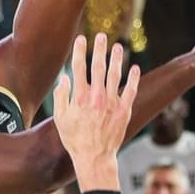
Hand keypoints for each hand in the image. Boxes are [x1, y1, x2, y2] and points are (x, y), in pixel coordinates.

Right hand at [52, 34, 139, 176]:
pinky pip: (130, 91)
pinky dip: (133, 79)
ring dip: (116, 59)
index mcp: (79, 98)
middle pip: (98, 67)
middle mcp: (97, 97)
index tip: (81, 38)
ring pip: (115, 75)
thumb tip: (65, 78)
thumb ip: (61, 96)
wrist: (94, 158)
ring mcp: (112, 103)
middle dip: (99, 49)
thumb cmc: (74, 139)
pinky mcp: (124, 111)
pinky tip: (134, 68)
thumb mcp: (60, 119)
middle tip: (101, 36)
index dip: (80, 51)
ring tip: (117, 46)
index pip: (79, 68)